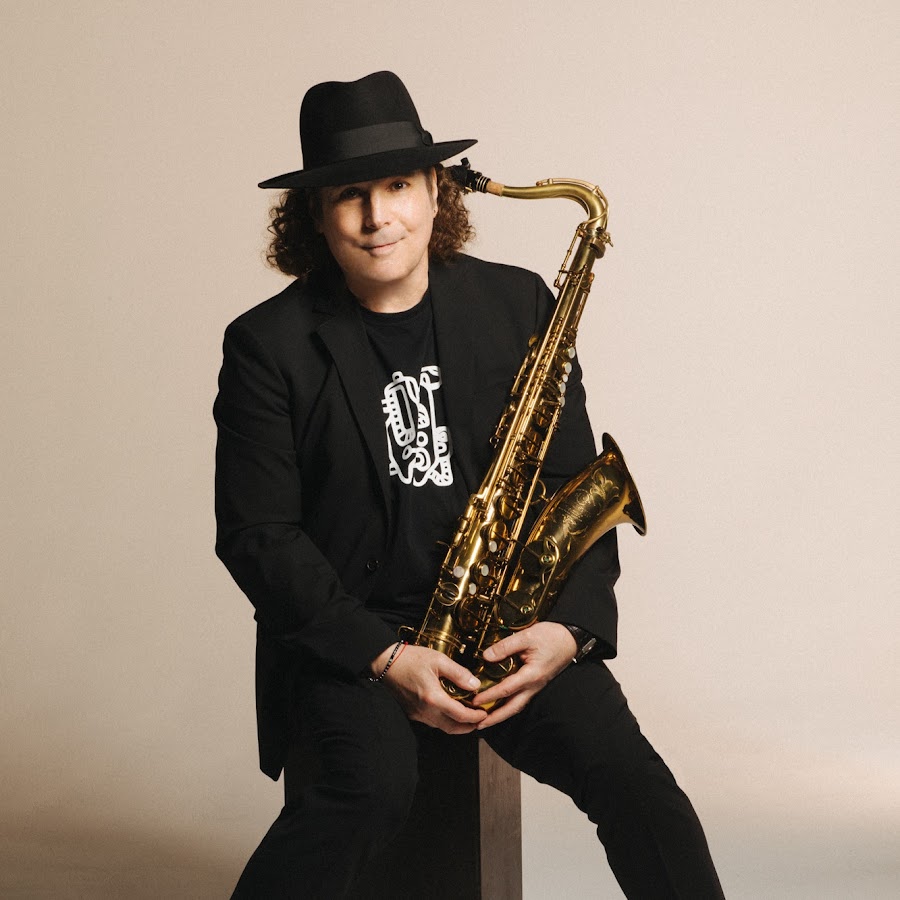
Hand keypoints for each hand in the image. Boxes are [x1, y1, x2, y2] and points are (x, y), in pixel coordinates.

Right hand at [371, 644, 487, 733]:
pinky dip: (445, 721)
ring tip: (468, 716)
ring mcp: (418, 714)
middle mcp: (425, 711)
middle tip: (480, 720)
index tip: (484, 713)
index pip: (460, 715)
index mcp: (433, 698)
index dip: (475, 717)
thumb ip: (458, 673)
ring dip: (457, 725)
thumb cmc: (410, 659)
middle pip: (452, 728)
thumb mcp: (438, 660)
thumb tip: (475, 685)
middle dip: (469, 727)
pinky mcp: (412, 713)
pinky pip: (432, 722)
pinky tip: (450, 711)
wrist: (385, 663)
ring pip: (442, 727)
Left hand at [472, 622, 576, 728]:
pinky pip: (520, 699)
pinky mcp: (535, 684)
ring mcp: (535, 687)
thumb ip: (506, 646)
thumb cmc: (551, 637)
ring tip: (485, 720)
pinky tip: (499, 706)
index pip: (506, 689)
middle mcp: (534, 685)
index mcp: (531, 675)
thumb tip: (486, 656)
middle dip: (495, 718)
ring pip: (516, 706)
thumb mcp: (527, 636)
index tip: (475, 701)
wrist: (570, 639)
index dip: (490, 696)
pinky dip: (508, 705)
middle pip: (513, 707)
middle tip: (478, 725)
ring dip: (501, 715)